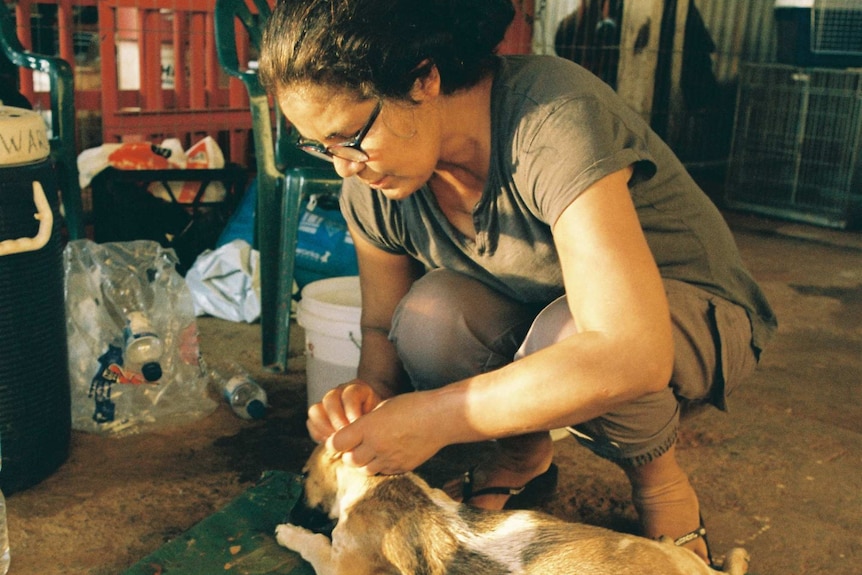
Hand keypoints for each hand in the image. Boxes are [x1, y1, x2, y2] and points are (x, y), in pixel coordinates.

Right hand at [306, 380, 381, 442]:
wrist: (374, 417)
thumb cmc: (379, 417)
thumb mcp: (382, 414)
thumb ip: (375, 419)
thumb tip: (368, 431)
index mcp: (357, 388)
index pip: (349, 394)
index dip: (352, 411)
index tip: (358, 427)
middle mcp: (340, 391)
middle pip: (329, 399)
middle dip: (337, 420)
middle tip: (345, 435)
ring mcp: (327, 402)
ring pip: (315, 409)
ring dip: (324, 428)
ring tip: (336, 441)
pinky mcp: (319, 415)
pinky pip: (310, 422)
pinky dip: (318, 434)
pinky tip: (331, 441)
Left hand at [330, 392, 445, 475]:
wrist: (441, 418)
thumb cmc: (413, 406)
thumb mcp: (383, 407)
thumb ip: (366, 423)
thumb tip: (353, 434)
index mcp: (368, 426)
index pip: (337, 443)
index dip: (334, 442)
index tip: (338, 439)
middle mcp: (376, 445)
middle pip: (349, 460)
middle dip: (349, 454)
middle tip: (356, 445)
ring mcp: (389, 459)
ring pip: (365, 470)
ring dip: (364, 462)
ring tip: (372, 450)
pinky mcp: (402, 467)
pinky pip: (383, 473)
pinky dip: (380, 466)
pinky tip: (388, 454)